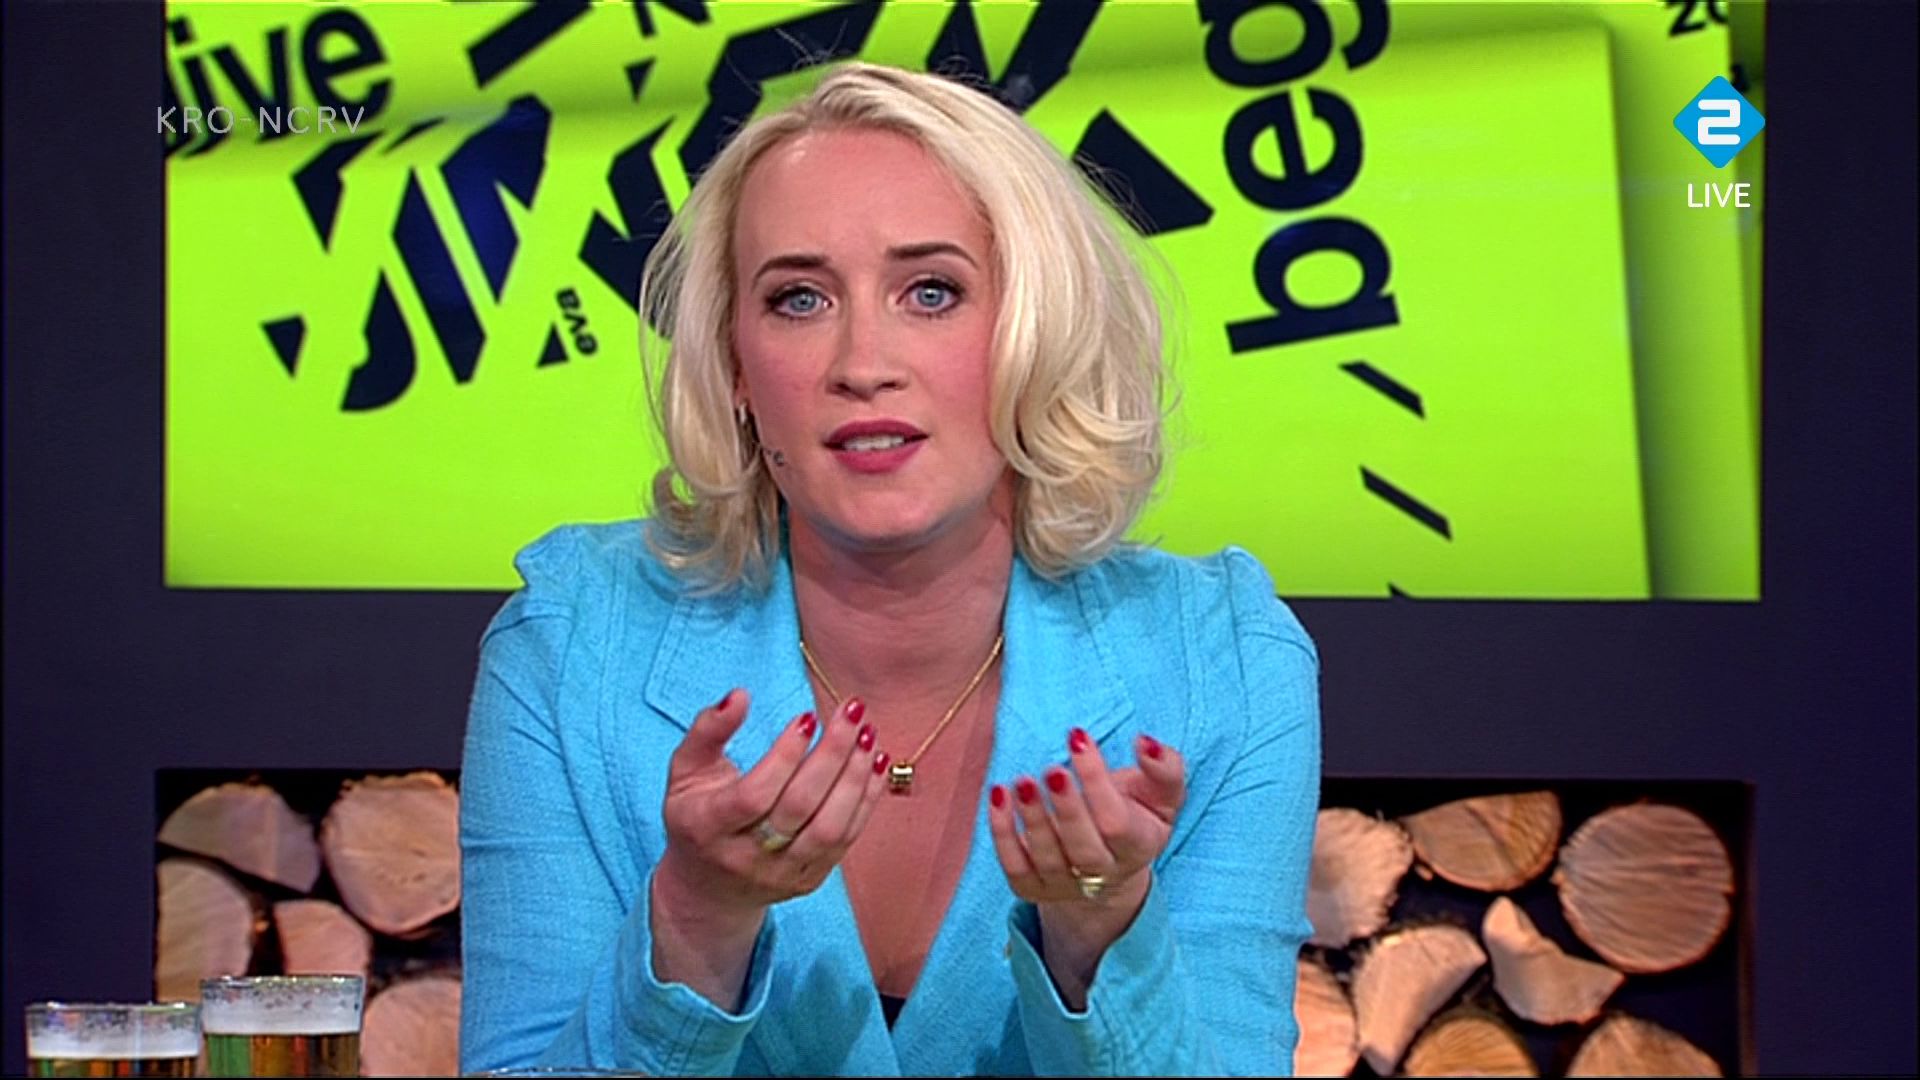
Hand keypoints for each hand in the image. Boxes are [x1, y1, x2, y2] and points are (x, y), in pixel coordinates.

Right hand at [656, 689, 889, 917]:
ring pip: (829, 829)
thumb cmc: (696, 814)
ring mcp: (780, 874)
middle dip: (832, 755)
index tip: (808, 717)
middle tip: (853, 711)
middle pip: (798, 808)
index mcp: (707, 826)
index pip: (754, 795)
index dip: (784, 757)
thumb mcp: (686, 770)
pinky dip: (866, 800)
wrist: (706, 887)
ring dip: (855, 778)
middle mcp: (744, 857)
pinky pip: (845, 841)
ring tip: (868, 735)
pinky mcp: (808, 880)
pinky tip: (875, 763)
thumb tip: (740, 695)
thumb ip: (708, 730)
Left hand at [988, 729, 1185, 1007]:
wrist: (1111, 858)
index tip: (1078, 739)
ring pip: (1048, 858)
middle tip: (1051, 771)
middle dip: (1067, 809)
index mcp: (1138, 847)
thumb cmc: (1137, 813)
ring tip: (1022, 781)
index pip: (1117, 823)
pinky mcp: (1033, 888)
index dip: (1097, 782)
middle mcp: (1103, 873)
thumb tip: (1144, 742)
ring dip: (1032, 819)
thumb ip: (1164, 767)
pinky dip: (1002, 834)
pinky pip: (1014, 867)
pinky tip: (998, 796)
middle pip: (1084, 849)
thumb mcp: (1162, 792)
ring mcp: (1066, 885)